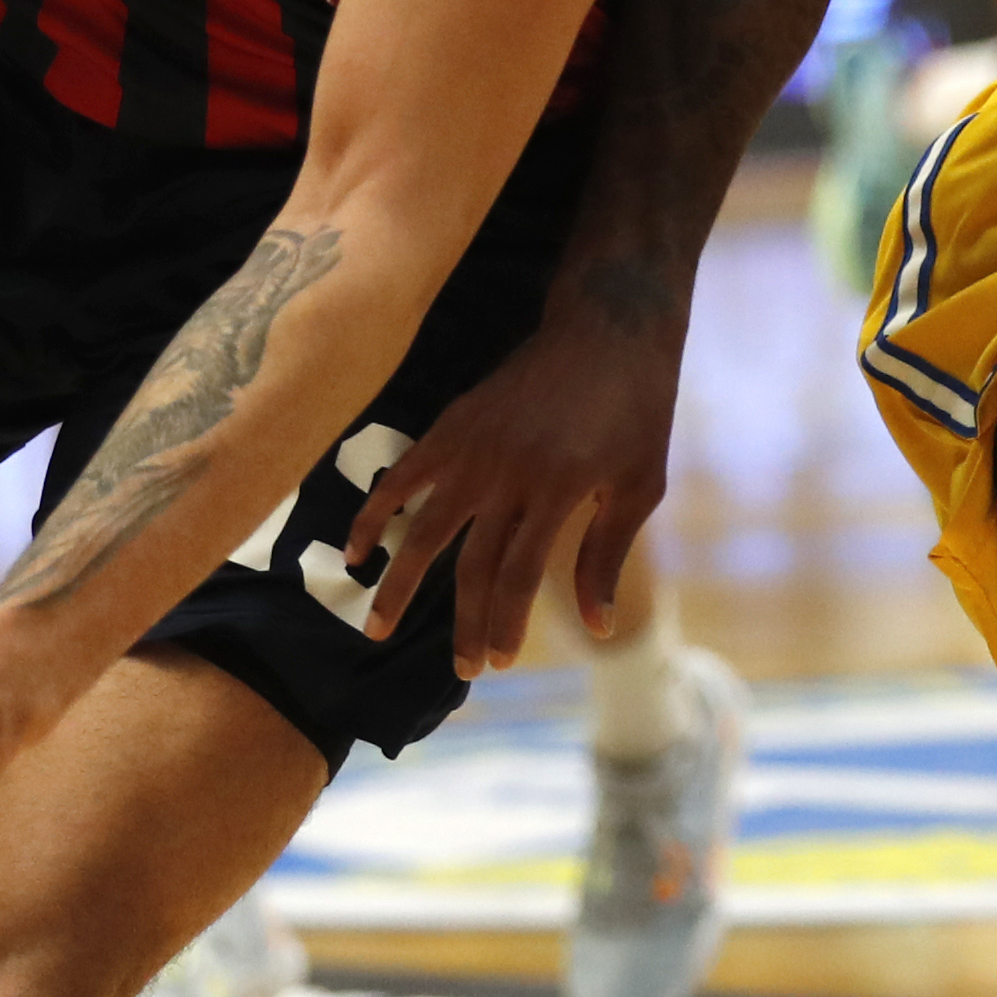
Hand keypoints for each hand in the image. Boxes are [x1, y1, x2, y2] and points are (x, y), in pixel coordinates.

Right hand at [346, 266, 686, 676]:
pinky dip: (373, 512)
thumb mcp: (639, 484)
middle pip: (472, 565)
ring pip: (423, 529)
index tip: (499, 662)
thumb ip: (607, 555)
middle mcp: (505, 472)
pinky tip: (357, 549)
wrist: (607, 327)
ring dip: (399, 582)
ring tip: (378, 628)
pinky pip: (401, 477)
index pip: (518, 575)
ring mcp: (471, 447)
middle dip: (466, 622)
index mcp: (556, 488)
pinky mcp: (451, 425)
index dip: (506, 623)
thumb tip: (596, 629)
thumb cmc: (636, 409)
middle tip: (463, 669)